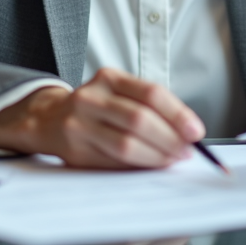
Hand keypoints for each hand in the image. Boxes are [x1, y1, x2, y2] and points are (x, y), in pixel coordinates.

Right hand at [0, 67, 204, 168]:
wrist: (49, 118)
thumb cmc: (97, 107)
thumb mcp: (118, 92)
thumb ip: (149, 106)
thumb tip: (187, 132)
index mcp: (109, 78)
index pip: (150, 93)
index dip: (177, 114)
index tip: (195, 131)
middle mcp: (91, 97)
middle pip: (140, 120)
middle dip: (170, 139)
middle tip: (186, 151)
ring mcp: (80, 124)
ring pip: (126, 145)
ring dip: (156, 156)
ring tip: (172, 160)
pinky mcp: (75, 150)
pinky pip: (113, 161)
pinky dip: (137, 166)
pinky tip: (150, 166)